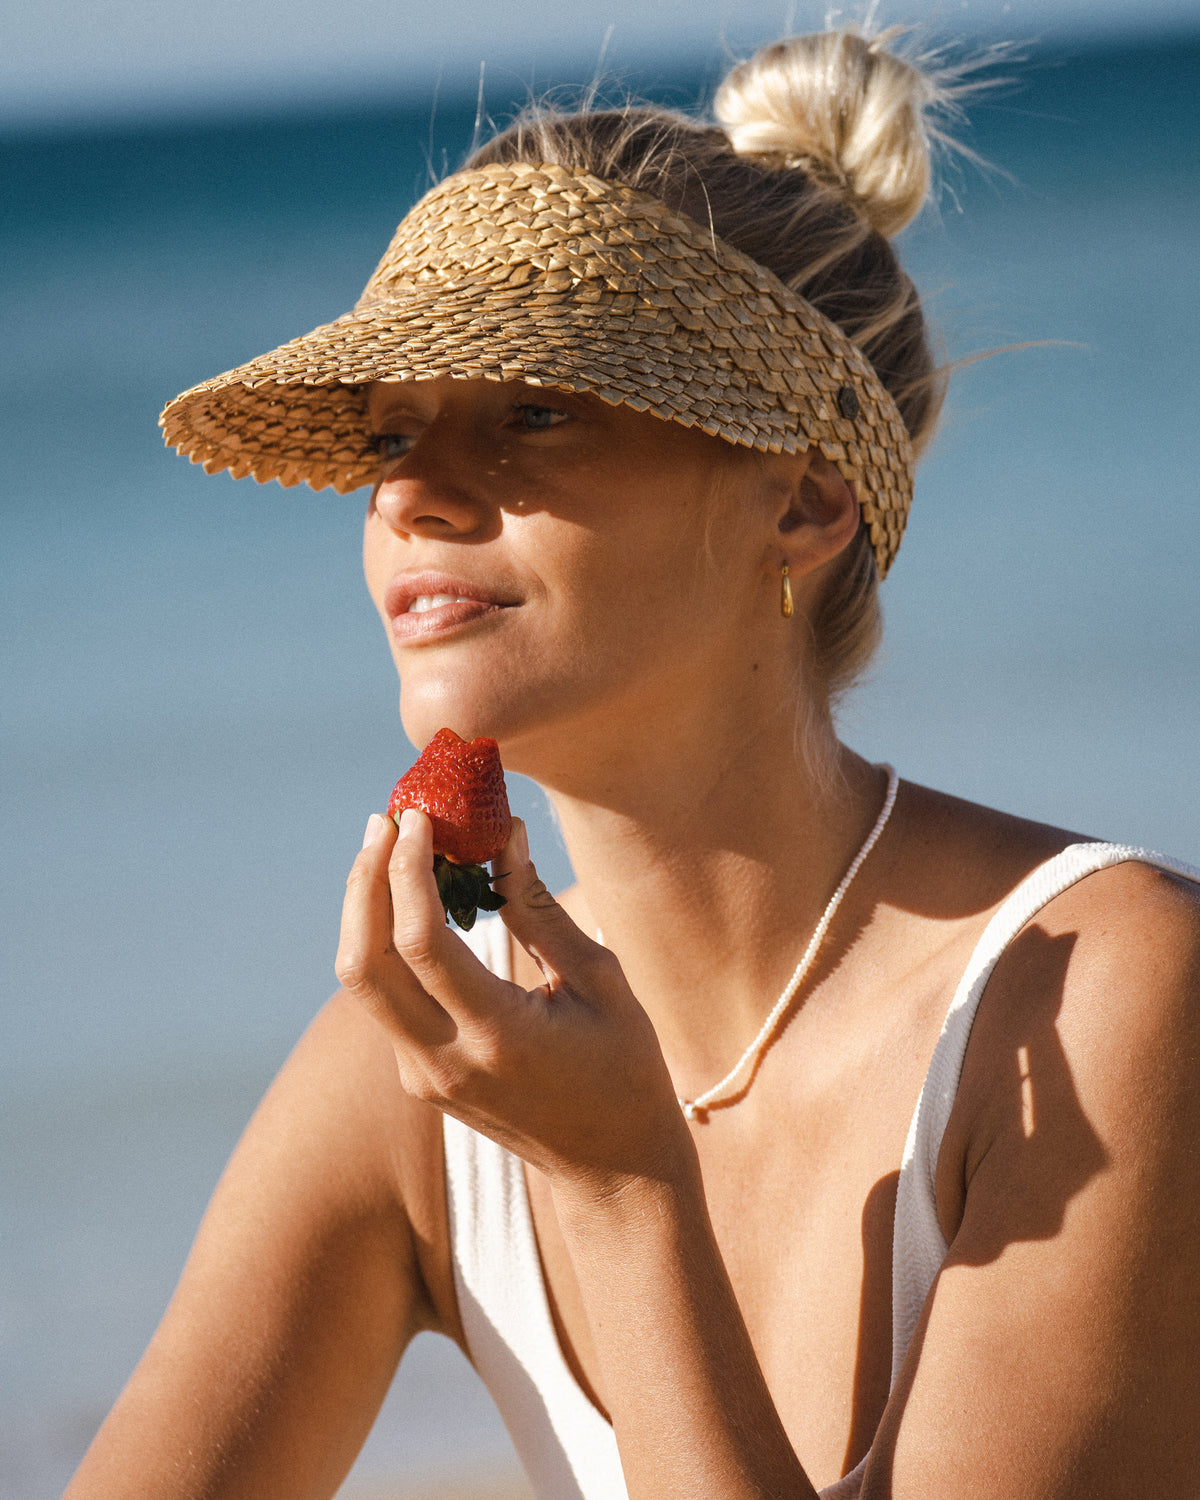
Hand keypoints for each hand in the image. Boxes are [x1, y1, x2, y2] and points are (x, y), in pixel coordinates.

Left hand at [335, 810, 693, 1194]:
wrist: (614, 1170)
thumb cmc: (625, 1070)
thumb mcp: (601, 983)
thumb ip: (540, 912)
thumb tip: (503, 836)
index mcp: (497, 1036)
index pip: (420, 941)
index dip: (408, 870)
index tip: (417, 817)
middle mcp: (445, 1062)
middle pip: (363, 965)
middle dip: (365, 883)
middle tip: (385, 821)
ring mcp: (424, 1077)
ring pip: (362, 984)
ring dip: (365, 910)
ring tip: (389, 848)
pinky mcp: (419, 1079)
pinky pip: (384, 1001)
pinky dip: (385, 943)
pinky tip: (410, 899)